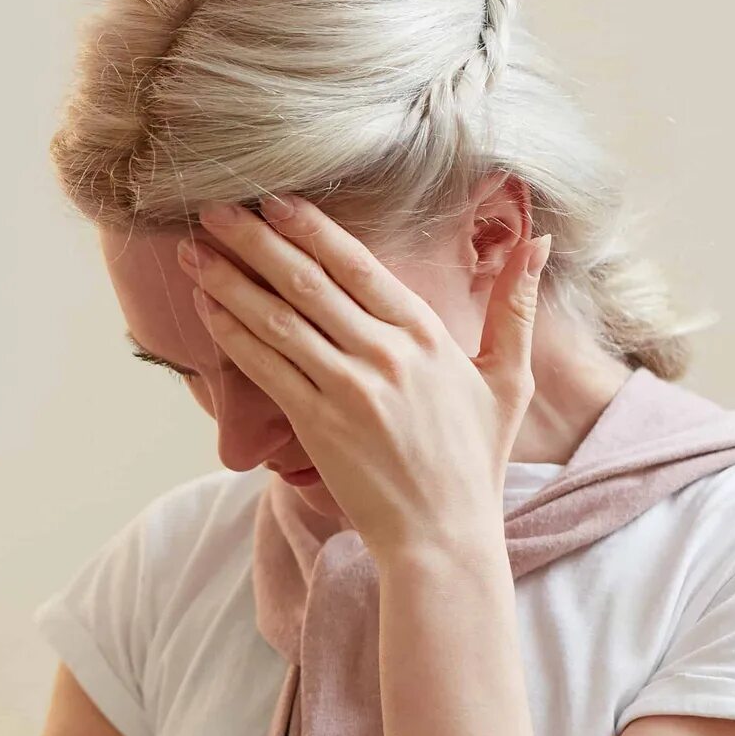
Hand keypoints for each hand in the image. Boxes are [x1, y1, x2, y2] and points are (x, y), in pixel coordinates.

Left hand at [183, 195, 548, 558]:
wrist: (442, 535)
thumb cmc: (473, 459)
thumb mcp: (509, 378)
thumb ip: (516, 306)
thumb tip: (541, 240)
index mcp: (426, 334)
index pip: (359, 266)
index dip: (311, 229)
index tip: (274, 200)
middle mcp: (385, 353)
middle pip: (308, 282)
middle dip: (255, 241)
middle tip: (214, 210)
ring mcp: (349, 389)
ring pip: (279, 320)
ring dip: (230, 282)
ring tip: (193, 252)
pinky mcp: (318, 425)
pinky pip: (266, 368)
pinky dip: (232, 334)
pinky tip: (205, 307)